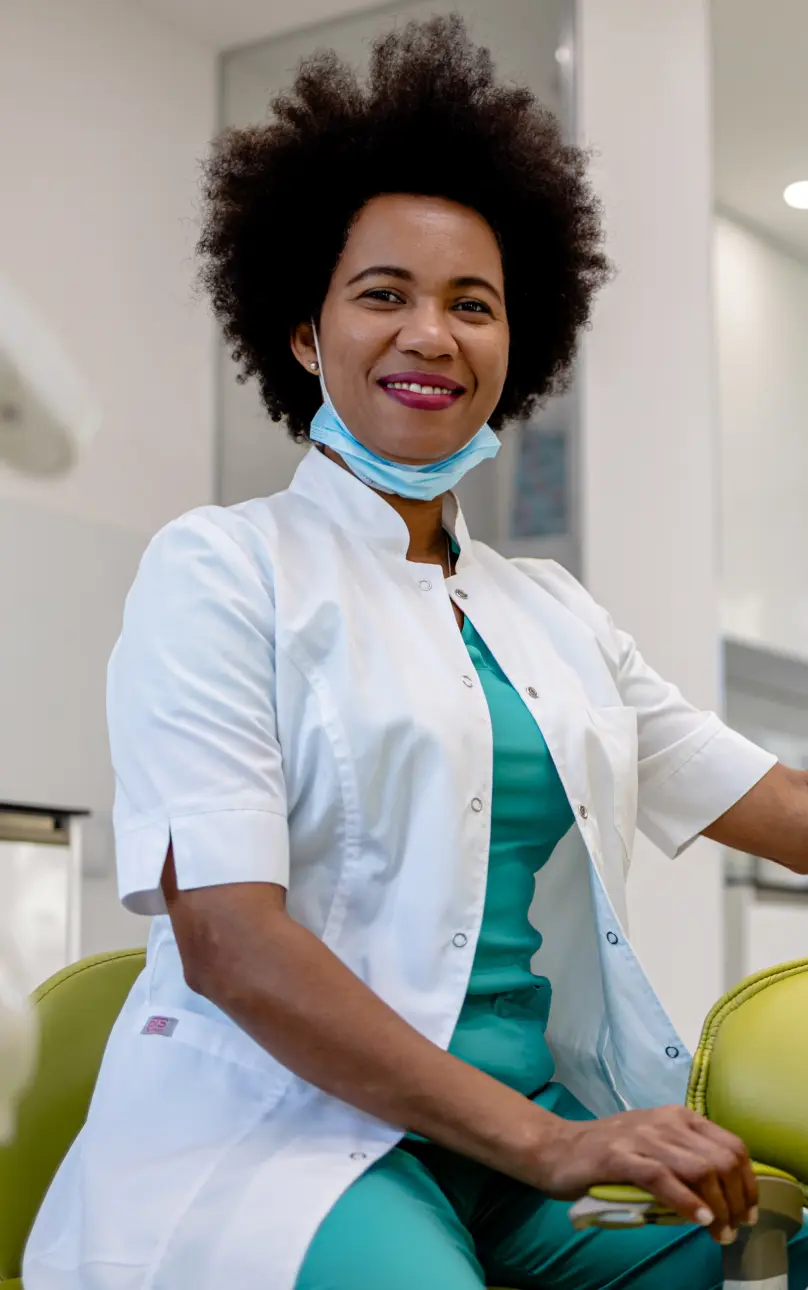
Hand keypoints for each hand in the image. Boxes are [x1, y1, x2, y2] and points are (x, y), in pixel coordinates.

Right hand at [532, 1105, 757, 1244]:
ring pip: (700, 1169)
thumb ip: (684, 1160)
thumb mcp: (654, 1146)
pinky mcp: (620, 1156)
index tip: (748, 1212)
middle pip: (722, 1159)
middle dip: (737, 1198)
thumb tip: (722, 1195)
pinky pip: (664, 1178)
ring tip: (720, 1231)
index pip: (731, 1145)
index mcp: (677, 1116)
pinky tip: (699, 1219)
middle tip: (735, 1228)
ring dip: (718, 1207)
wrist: (556, 1148)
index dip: (748, 1182)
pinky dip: (687, 1202)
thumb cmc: (607, 1153)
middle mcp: (665, 1121)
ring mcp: (642, 1137)